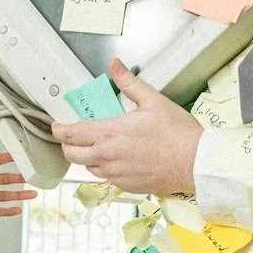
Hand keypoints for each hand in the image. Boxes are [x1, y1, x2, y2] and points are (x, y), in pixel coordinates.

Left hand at [49, 59, 201, 196]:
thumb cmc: (177, 134)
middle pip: (72, 155)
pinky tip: (118, 159)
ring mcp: (116, 174)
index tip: (58, 126)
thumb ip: (129, 83)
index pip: (72, 133)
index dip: (60, 129)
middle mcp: (108, 157)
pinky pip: (106, 178)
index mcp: (110, 133)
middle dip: (67, 144)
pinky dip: (105, 168)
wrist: (195, 163)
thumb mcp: (153, 101)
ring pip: (88, 168)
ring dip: (87, 157)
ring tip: (98, 146)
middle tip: (72, 137)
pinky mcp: (126, 186)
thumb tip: (115, 66)